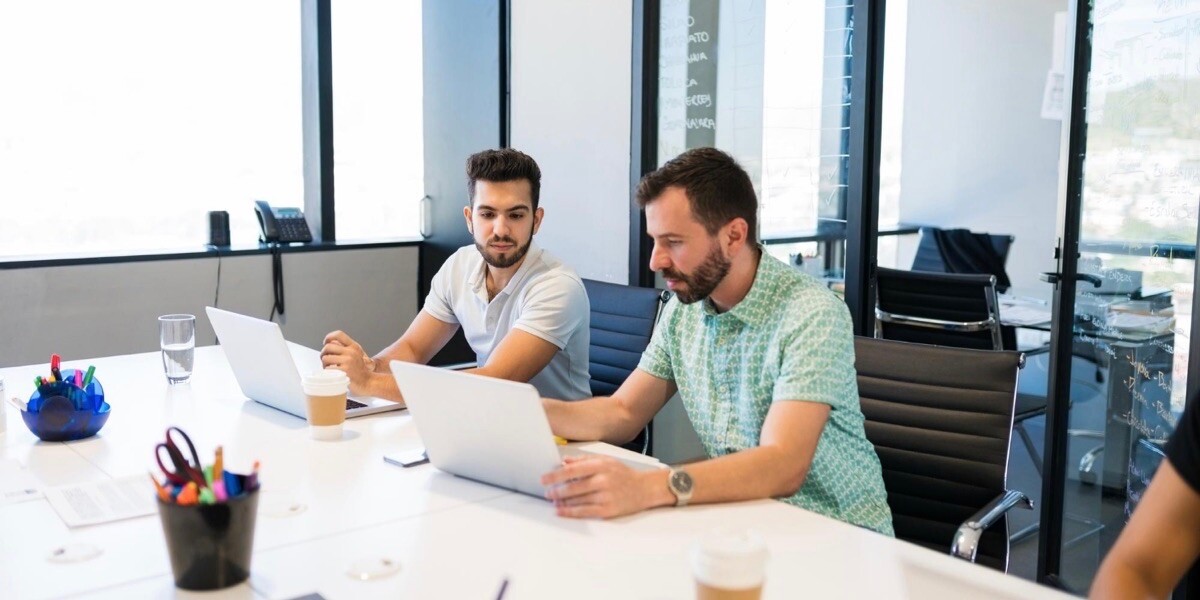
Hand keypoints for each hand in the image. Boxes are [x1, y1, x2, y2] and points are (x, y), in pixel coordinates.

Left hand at [321, 330, 374, 393]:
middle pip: (328, 347)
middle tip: (325, 360)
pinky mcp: (344, 370)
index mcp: (354, 347)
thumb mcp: (356, 355)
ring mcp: (348, 361)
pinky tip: (332, 374)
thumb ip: (344, 349)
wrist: (368, 382)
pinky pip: (327, 369)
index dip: (329, 337)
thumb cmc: (359, 371)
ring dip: (324, 365)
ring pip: (325, 358)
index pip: (339, 334)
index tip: (325, 342)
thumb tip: (328, 345)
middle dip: (323, 354)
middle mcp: (351, 352)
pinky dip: (327, 372)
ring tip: (329, 369)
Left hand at [540, 455, 666, 518]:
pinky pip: (584, 512)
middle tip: (547, 492)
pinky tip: (561, 511)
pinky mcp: (608, 510)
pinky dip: (570, 512)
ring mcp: (606, 496)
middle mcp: (603, 480)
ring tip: (553, 500)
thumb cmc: (624, 474)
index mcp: (600, 465)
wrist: (645, 489)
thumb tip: (564, 461)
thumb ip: (584, 460)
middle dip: (556, 490)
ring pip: (577, 500)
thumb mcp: (606, 460)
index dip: (555, 475)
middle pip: (573, 487)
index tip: (544, 479)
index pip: (572, 470)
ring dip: (561, 501)